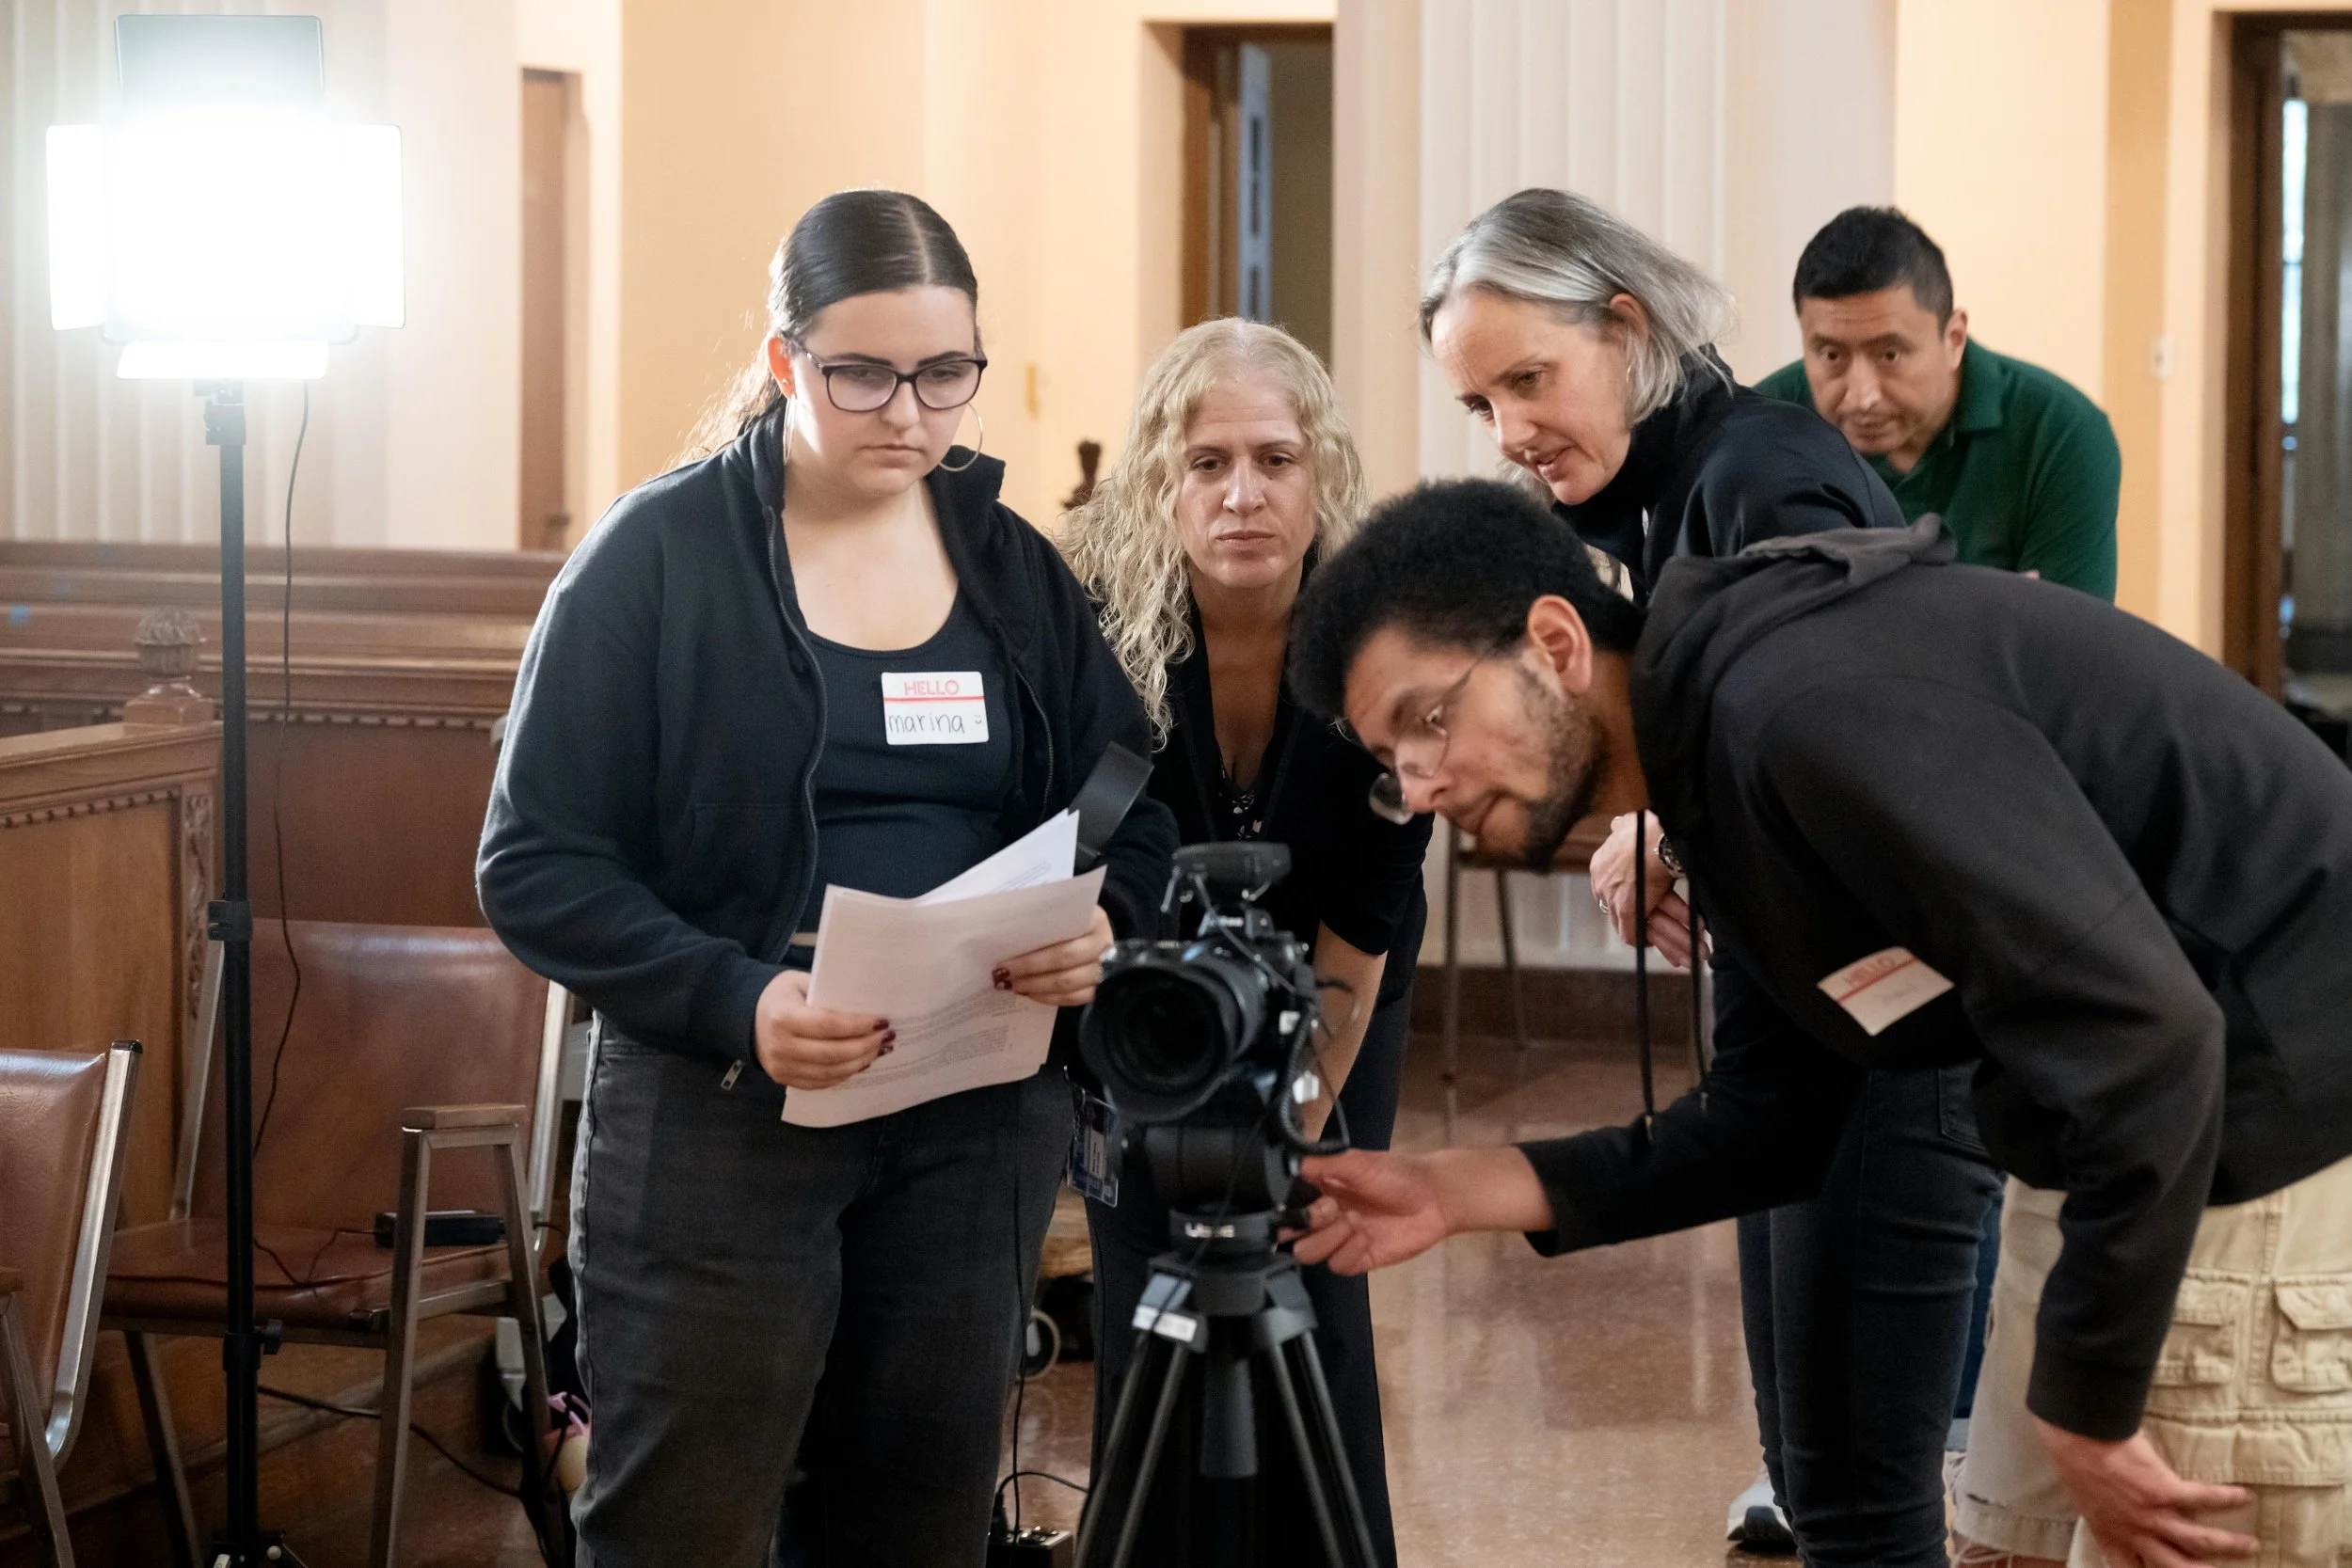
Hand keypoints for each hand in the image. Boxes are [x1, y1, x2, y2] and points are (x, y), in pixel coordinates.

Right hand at [753, 971, 890, 1089]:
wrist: (748, 1019)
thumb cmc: (780, 996)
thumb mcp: (799, 982)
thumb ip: (827, 992)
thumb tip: (864, 1002)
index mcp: (784, 1018)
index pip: (828, 1025)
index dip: (857, 1026)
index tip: (881, 1021)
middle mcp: (781, 1046)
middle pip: (832, 1053)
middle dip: (865, 1046)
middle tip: (886, 1037)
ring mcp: (782, 1067)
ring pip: (830, 1072)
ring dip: (859, 1062)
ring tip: (879, 1050)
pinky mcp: (785, 1080)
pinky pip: (821, 1083)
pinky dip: (844, 1074)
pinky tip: (861, 1063)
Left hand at [995, 905, 1115, 1007]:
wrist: (1091, 937)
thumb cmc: (1066, 923)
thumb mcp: (1060, 913)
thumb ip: (1041, 920)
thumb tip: (1002, 933)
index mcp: (1094, 918)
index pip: (1063, 933)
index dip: (1034, 948)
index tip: (1004, 957)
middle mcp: (1103, 943)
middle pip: (1065, 958)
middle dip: (1029, 968)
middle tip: (1003, 974)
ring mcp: (1105, 969)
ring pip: (1069, 983)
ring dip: (1036, 986)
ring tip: (1013, 985)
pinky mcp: (1100, 989)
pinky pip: (1074, 998)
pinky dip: (1049, 998)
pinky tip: (1030, 994)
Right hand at [1291, 1151, 1456, 1273]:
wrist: (1435, 1198)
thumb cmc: (1397, 1174)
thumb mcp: (1356, 1161)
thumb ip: (1321, 1163)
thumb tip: (1287, 1162)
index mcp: (1318, 1190)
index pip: (1284, 1204)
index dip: (1285, 1207)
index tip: (1300, 1201)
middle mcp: (1324, 1216)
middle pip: (1290, 1235)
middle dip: (1306, 1224)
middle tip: (1332, 1209)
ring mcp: (1340, 1239)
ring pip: (1309, 1253)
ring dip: (1328, 1238)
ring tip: (1353, 1222)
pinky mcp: (1357, 1259)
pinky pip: (1337, 1265)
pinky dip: (1349, 1251)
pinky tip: (1367, 1237)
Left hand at [1587, 812, 1702, 964]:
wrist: (1657, 833)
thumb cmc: (1652, 826)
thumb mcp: (1631, 825)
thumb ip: (1624, 829)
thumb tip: (1619, 824)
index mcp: (1603, 863)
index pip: (1621, 897)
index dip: (1645, 912)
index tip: (1660, 922)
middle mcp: (1604, 882)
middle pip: (1636, 917)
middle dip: (1666, 936)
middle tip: (1683, 952)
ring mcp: (1613, 896)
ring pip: (1644, 929)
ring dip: (1674, 943)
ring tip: (1696, 956)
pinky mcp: (1627, 908)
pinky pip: (1643, 935)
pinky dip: (1668, 945)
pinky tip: (1687, 952)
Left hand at [2034, 1420, 2255, 1567]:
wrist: (2073, 1438)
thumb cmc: (2074, 1461)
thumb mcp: (2086, 1499)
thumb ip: (2105, 1514)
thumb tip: (2114, 1511)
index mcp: (2110, 1535)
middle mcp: (2133, 1533)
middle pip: (2175, 1566)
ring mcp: (2151, 1515)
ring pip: (2198, 1541)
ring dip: (2227, 1545)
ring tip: (2249, 1544)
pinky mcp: (2164, 1491)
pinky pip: (2204, 1498)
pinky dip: (2227, 1497)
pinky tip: (2245, 1495)